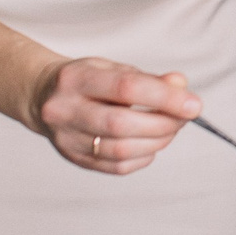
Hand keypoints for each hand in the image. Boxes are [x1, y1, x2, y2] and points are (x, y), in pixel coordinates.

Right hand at [31, 59, 201, 174]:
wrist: (42, 97)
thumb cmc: (85, 80)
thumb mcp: (112, 67)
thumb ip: (147, 79)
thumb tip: (181, 87)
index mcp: (75, 79)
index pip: (125, 88)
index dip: (164, 98)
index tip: (194, 104)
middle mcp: (65, 109)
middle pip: (121, 124)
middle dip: (163, 123)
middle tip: (185, 118)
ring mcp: (66, 138)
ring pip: (120, 150)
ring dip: (157, 141)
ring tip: (170, 129)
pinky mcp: (73, 158)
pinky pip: (115, 167)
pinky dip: (143, 157)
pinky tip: (151, 144)